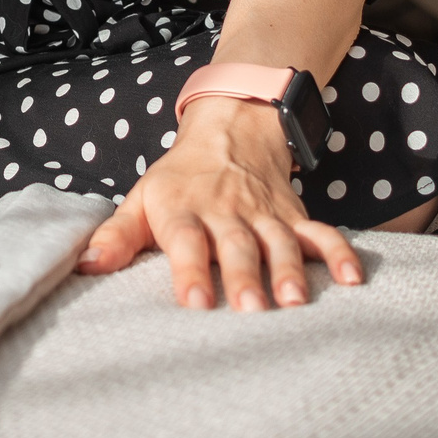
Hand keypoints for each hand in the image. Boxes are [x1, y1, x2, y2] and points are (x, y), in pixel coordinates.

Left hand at [73, 96, 362, 310]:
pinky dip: (339, 253)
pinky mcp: (294, 215)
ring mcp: (264, 214)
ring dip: (289, 269)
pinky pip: (321, 232)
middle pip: (236, 244)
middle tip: (251, 309)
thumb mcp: (142, 199)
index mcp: (183, 210)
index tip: (195, 303)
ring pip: (279, 241)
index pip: (185, 240)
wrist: (230, 128)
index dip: (189, 270)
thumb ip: (117, 236)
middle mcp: (225, 212)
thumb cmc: (179, 180)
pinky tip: (353, 279)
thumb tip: (84, 265)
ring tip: (296, 301)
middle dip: (243, 276)